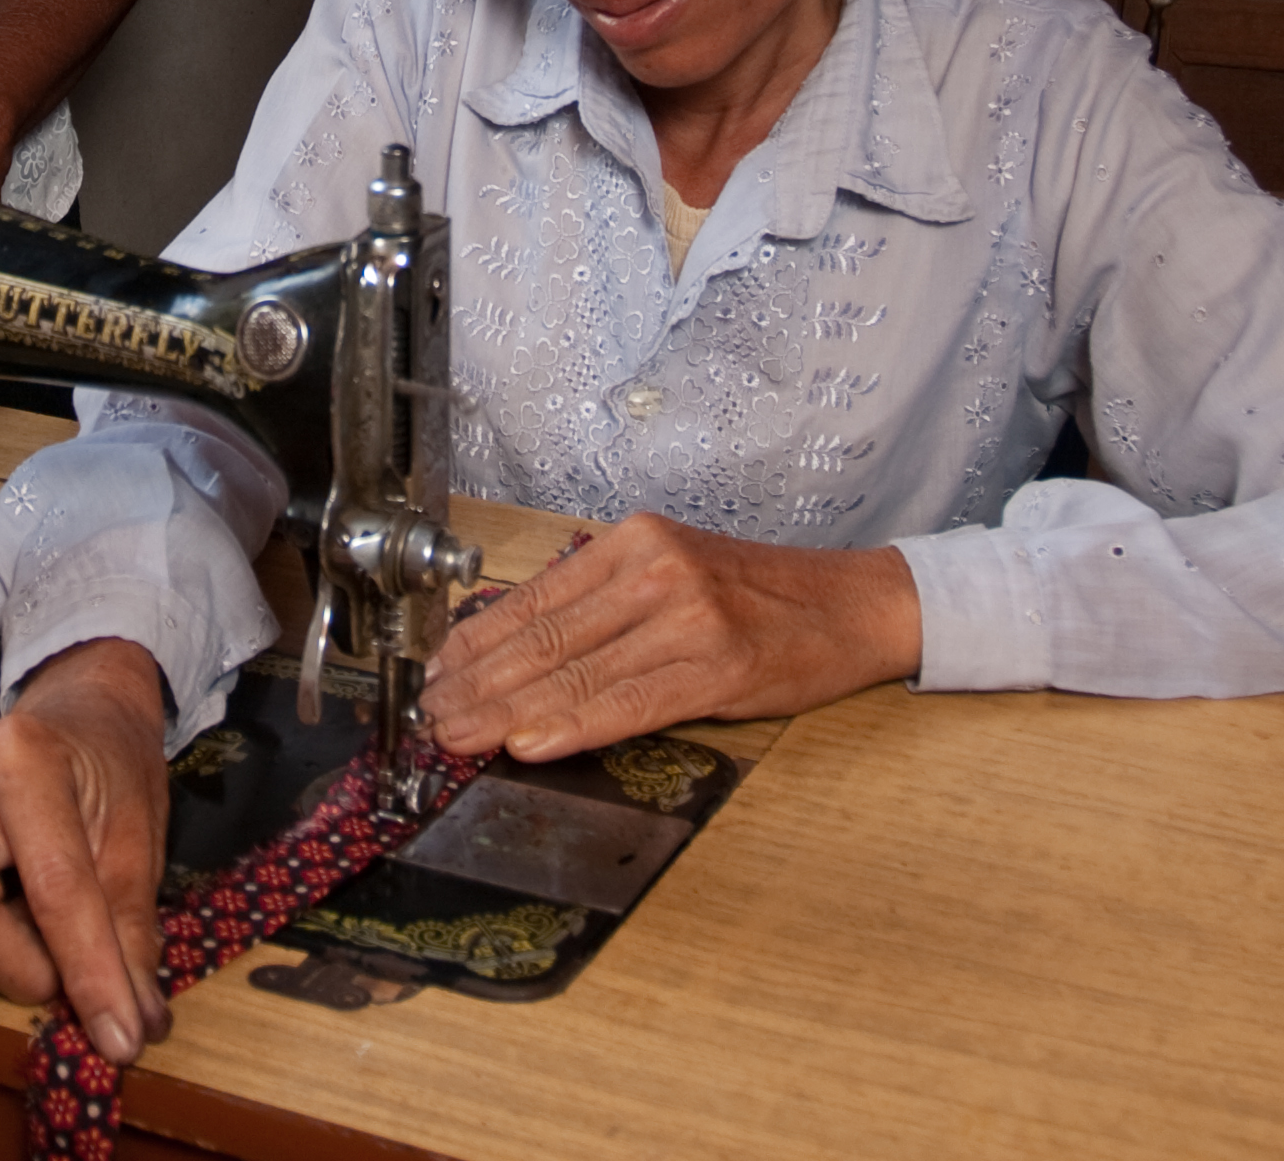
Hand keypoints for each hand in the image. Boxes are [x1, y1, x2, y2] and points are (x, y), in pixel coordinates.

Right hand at [0, 638, 175, 1064]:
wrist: (73, 720)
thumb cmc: (106, 779)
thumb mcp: (137, 844)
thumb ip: (128, 935)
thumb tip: (131, 1030)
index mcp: (22, 758)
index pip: (53, 891)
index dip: (91, 977)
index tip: (121, 1040)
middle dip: (17, 973)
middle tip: (54, 960)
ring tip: (8, 929)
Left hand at [418, 515, 921, 762]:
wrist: (855, 605)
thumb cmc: (761, 597)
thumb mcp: (674, 575)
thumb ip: (602, 604)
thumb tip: (516, 647)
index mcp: (634, 542)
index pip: (533, 597)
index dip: (473, 643)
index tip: (431, 675)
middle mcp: (655, 569)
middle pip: (544, 635)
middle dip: (477, 683)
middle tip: (428, 717)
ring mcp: (687, 617)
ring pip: (576, 671)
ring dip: (507, 712)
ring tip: (460, 737)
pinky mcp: (719, 667)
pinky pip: (629, 702)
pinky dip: (573, 724)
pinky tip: (530, 741)